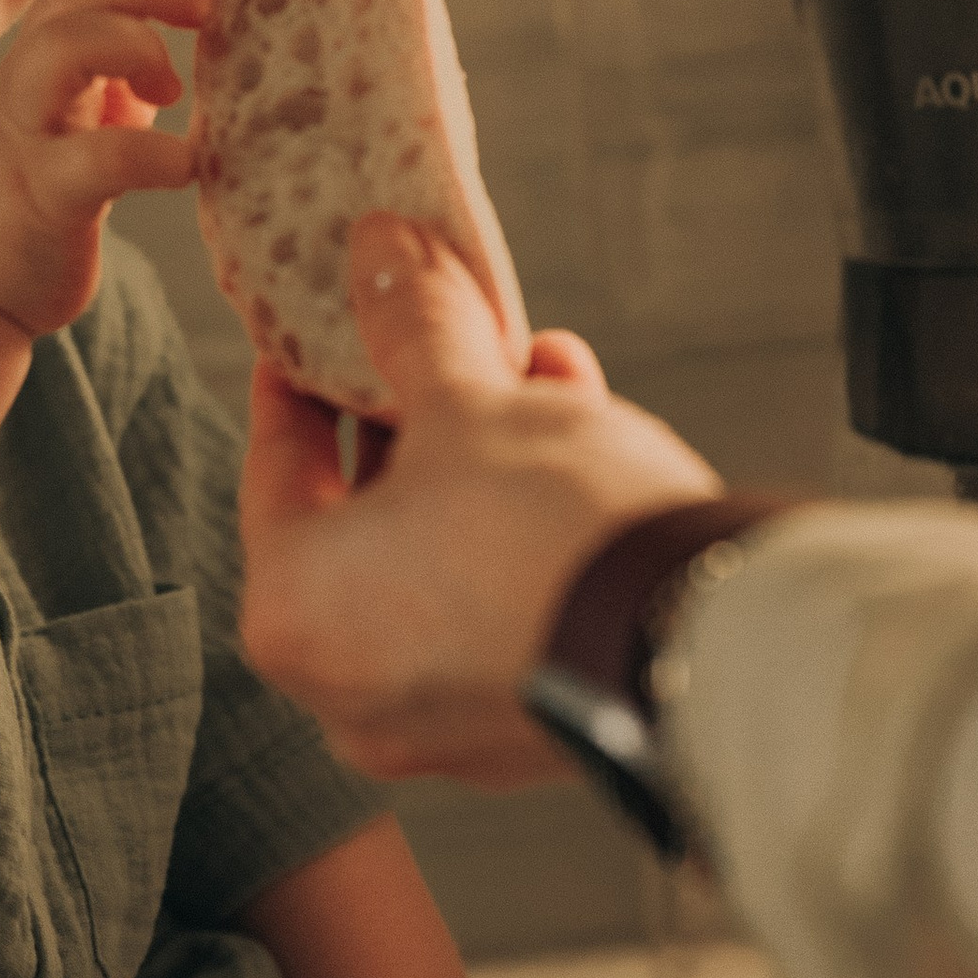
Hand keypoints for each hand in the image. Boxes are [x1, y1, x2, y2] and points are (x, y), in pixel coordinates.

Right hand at [0, 0, 215, 335]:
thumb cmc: (28, 196)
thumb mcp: (77, 114)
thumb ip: (123, 55)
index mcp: (36, 69)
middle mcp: (24, 90)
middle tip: (207, 18)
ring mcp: (26, 140)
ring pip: (63, 49)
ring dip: (135, 46)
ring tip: (175, 94)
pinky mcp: (40, 200)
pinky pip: (96, 159)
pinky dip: (154, 154)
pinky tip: (190, 166)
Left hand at [237, 216, 721, 780]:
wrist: (704, 645)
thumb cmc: (550, 535)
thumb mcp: (467, 402)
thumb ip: (412, 325)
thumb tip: (383, 254)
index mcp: (292, 614)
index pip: (273, 472)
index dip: (295, 386)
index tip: (303, 338)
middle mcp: (348, 688)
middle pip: (366, 514)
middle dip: (414, 413)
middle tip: (431, 343)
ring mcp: (438, 719)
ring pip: (440, 554)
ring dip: (483, 453)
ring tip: (534, 367)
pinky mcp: (522, 724)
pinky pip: (498, 603)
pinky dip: (522, 525)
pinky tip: (577, 429)